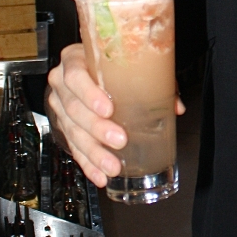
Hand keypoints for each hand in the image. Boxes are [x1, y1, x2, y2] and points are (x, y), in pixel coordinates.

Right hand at [46, 44, 185, 188]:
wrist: (86, 66)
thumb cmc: (108, 65)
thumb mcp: (127, 65)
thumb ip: (151, 81)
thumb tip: (175, 107)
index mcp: (76, 61)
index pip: (75, 76)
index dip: (89, 94)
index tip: (107, 108)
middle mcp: (63, 85)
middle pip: (74, 109)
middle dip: (97, 128)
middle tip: (119, 139)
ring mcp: (61, 106)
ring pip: (73, 132)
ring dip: (94, 152)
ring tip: (113, 165)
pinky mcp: (65, 126)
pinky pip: (74, 147)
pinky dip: (89, 163)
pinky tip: (100, 175)